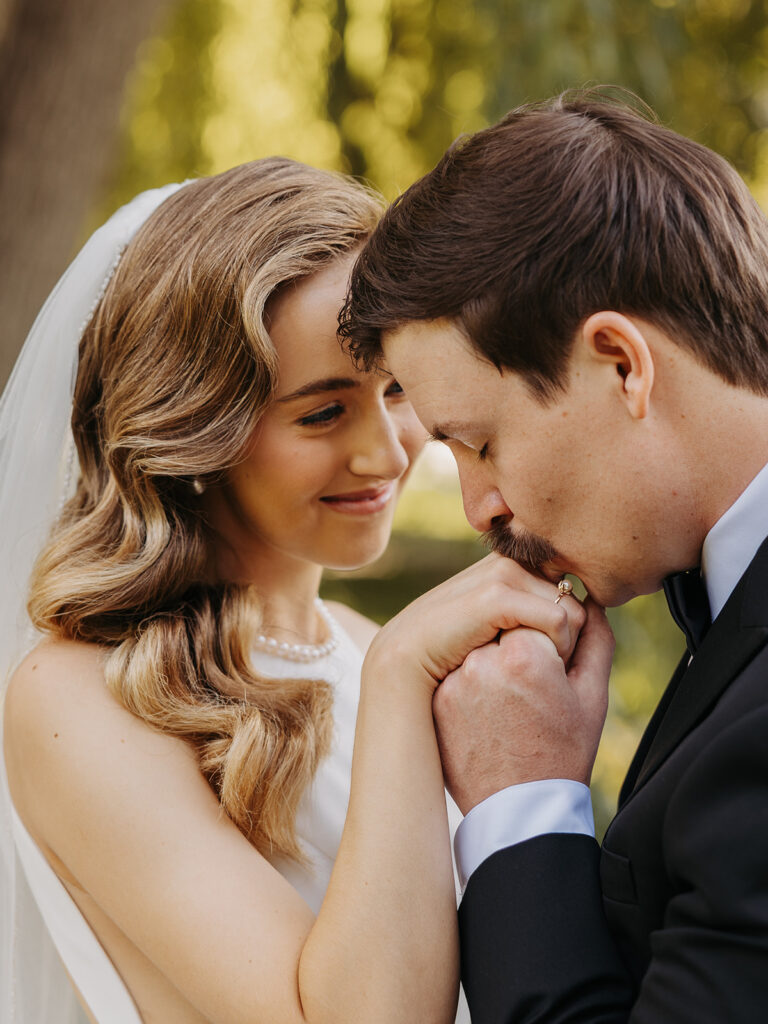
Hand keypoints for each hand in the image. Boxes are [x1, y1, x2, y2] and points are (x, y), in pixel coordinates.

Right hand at [363, 553, 586, 696]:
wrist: (403, 669)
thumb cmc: (448, 658)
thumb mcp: (493, 631)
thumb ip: (527, 611)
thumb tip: (585, 610)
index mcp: (508, 565)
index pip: (567, 588)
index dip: (570, 624)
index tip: (553, 658)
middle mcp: (507, 561)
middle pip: (575, 598)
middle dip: (571, 637)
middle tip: (546, 670)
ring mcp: (500, 573)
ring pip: (573, 609)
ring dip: (565, 646)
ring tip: (537, 672)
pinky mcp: (496, 594)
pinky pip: (558, 620)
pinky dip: (557, 648)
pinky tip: (533, 671)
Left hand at [433, 597, 613, 813]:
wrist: (518, 812)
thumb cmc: (562, 754)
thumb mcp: (592, 697)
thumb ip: (595, 638)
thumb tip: (586, 600)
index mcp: (525, 654)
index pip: (539, 611)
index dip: (554, 638)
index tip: (557, 670)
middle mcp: (482, 660)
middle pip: (507, 622)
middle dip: (522, 641)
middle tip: (531, 688)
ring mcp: (453, 679)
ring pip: (480, 642)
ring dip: (495, 656)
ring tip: (510, 701)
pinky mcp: (436, 697)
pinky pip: (458, 666)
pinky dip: (474, 677)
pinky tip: (489, 710)